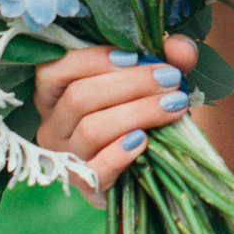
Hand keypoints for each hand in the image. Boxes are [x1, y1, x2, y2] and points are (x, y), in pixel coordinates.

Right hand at [30, 36, 200, 205]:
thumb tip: (180, 46)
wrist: (151, 168)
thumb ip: (168, 60)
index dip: (94, 59)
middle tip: (171, 79)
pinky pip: (95, 170)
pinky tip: (145, 140)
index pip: (57, 69)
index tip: (136, 56)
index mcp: (55, 94)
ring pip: (90, 130)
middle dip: (130, 84)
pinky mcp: (86, 187)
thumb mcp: (155, 81)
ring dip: (137, 113)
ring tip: (173, 105)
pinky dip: (120, 153)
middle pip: (79, 98)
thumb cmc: (143, 113)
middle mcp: (52, 125)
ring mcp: (66, 159)